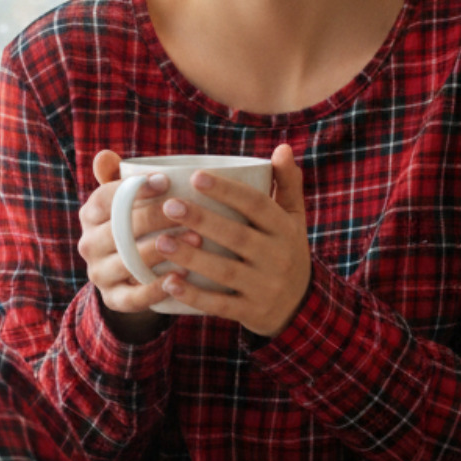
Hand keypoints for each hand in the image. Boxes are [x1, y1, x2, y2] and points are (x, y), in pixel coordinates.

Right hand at [77, 149, 201, 332]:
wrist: (130, 275)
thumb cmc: (135, 225)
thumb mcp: (125, 200)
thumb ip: (118, 177)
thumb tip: (106, 156)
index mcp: (90, 215)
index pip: (106, 198)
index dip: (134, 189)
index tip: (166, 181)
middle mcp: (88, 245)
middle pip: (119, 229)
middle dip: (155, 217)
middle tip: (188, 211)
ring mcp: (99, 274)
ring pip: (128, 261)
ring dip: (163, 250)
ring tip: (196, 239)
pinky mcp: (114, 299)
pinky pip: (133, 297)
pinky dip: (157, 287)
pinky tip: (181, 275)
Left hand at [153, 144, 311, 338]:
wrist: (300, 307)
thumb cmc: (287, 251)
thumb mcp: (294, 219)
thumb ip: (287, 184)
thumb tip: (282, 148)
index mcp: (284, 228)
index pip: (256, 204)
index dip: (226, 190)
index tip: (195, 177)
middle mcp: (277, 256)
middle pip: (237, 236)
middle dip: (202, 220)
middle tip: (169, 206)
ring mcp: (264, 287)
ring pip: (225, 271)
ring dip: (191, 257)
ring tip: (160, 242)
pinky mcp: (251, 311)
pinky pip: (220, 304)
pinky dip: (194, 295)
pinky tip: (168, 283)